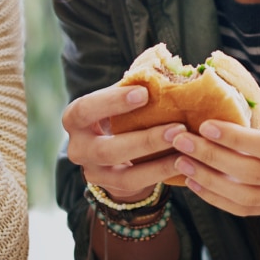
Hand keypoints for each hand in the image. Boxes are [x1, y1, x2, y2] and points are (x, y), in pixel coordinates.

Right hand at [62, 84, 182, 201]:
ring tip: (184, 147)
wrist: (111, 151)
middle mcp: (77, 148)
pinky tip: (183, 162)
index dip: (112, 102)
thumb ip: (133, 87)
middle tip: (177, 128)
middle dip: (144, 140)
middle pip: (105, 150)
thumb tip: (164, 71)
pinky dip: (161, 173)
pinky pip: (138, 184)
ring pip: (124, 174)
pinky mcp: (111, 188)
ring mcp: (93, 173)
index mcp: (75, 118)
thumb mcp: (118, 100)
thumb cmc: (118, 113)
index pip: (85, 110)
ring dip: (158, 162)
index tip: (144, 93)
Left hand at [165, 89, 259, 228]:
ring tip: (182, 164)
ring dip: (211, 183)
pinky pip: (249, 210)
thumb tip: (214, 92)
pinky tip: (197, 183)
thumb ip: (258, 102)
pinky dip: (220, 199)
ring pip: (249, 198)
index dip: (236, 139)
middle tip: (181, 142)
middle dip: (213, 159)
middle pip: (256, 174)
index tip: (205, 125)